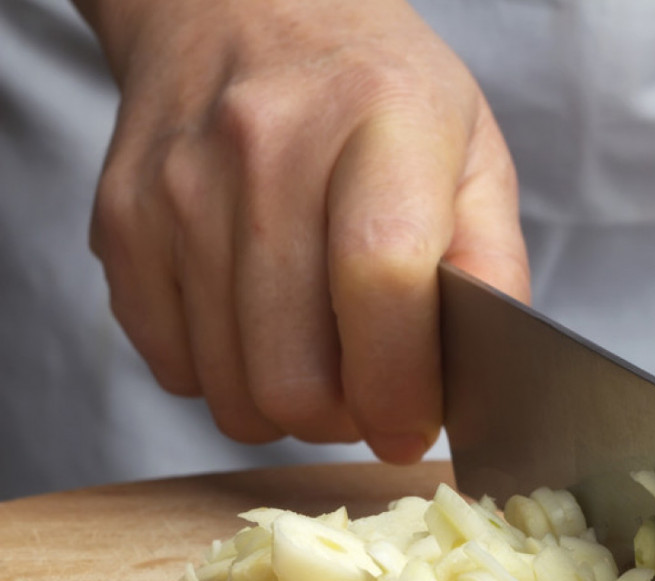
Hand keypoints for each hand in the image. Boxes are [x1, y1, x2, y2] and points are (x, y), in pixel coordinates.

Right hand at [84, 0, 526, 461]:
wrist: (241, 9)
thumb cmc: (375, 92)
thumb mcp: (472, 153)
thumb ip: (494, 265)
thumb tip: (488, 379)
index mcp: (382, 121)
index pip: (381, 283)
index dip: (400, 386)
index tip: (414, 427)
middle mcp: (267, 147)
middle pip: (293, 369)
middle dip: (345, 418)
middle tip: (371, 394)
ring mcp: (180, 187)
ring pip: (231, 389)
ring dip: (287, 408)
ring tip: (321, 358)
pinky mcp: (122, 223)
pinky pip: (172, 368)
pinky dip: (223, 377)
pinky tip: (258, 327)